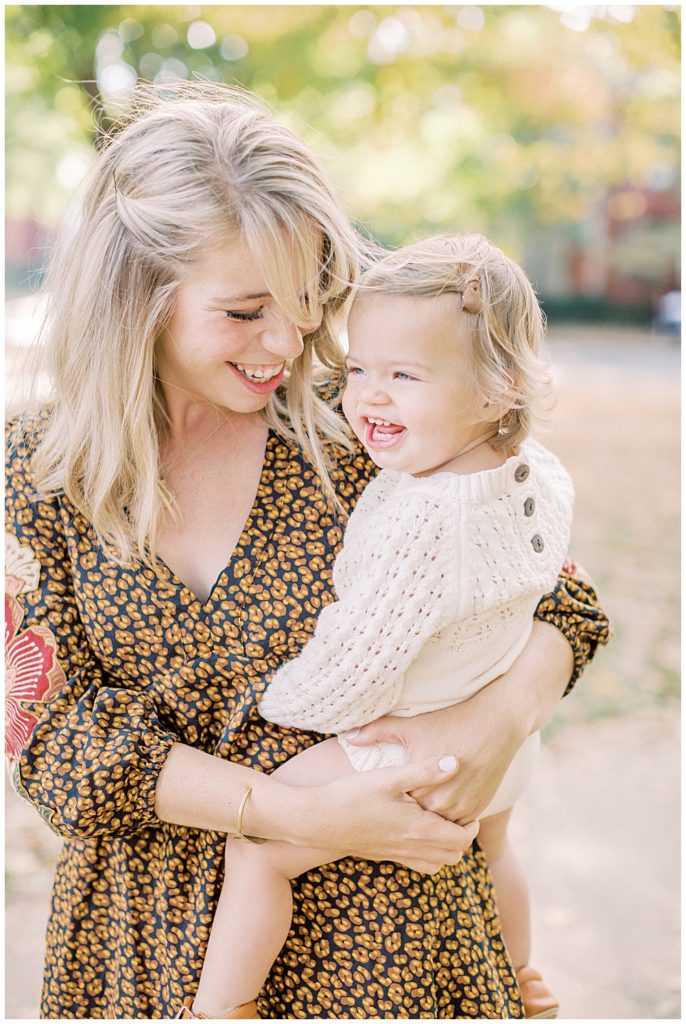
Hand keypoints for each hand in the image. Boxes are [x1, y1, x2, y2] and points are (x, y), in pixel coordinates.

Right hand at [300, 756, 479, 873]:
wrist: (317, 820)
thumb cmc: (352, 795)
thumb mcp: (389, 777)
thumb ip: (424, 771)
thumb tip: (456, 761)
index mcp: (419, 829)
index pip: (462, 839)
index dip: (471, 825)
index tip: (467, 806)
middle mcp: (412, 848)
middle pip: (454, 855)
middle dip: (461, 837)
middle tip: (456, 813)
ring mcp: (397, 856)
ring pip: (437, 864)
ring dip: (445, 848)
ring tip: (439, 822)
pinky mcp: (385, 856)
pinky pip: (418, 865)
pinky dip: (428, 853)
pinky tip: (416, 829)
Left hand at [345, 683, 525, 824]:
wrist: (496, 723)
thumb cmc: (450, 721)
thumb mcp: (411, 725)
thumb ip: (377, 732)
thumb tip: (349, 736)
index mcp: (418, 785)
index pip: (395, 806)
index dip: (389, 803)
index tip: (380, 800)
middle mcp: (439, 802)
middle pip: (415, 820)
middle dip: (406, 815)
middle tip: (393, 814)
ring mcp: (460, 809)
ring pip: (437, 825)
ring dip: (429, 820)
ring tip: (416, 812)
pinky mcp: (478, 809)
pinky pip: (457, 824)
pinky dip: (449, 818)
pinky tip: (440, 807)